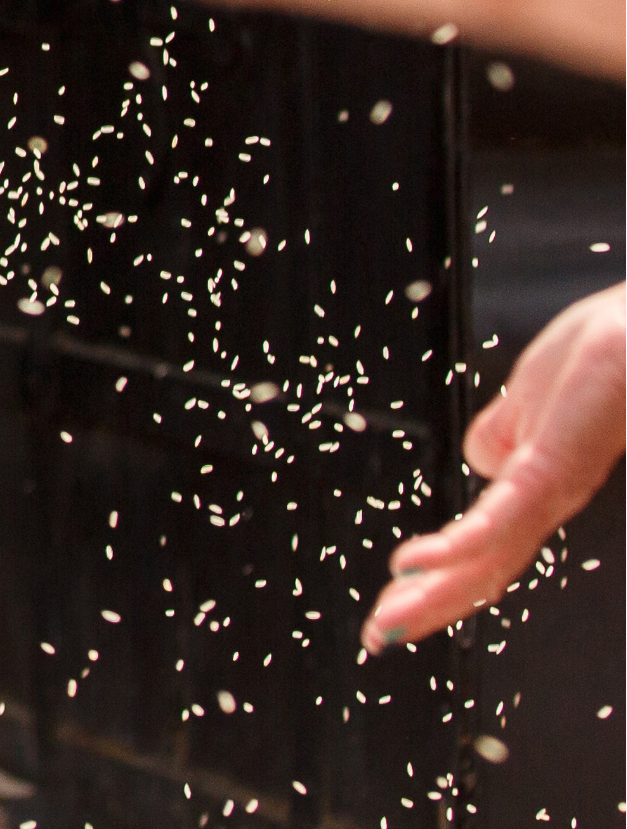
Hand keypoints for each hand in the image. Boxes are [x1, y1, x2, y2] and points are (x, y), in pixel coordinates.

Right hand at [363, 283, 622, 649]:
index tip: (393, 610)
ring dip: (437, 592)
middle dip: (430, 604)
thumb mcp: (533, 390)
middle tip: (377, 637)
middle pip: (484, 566)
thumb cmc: (610, 344)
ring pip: (488, 556)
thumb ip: (502, 430)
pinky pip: (497, 519)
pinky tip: (416, 561)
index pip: (484, 547)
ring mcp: (551, 486)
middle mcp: (549, 497)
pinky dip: (455, 547)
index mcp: (541, 482)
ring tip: (391, 620)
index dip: (439, 582)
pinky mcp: (551, 468)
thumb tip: (479, 461)